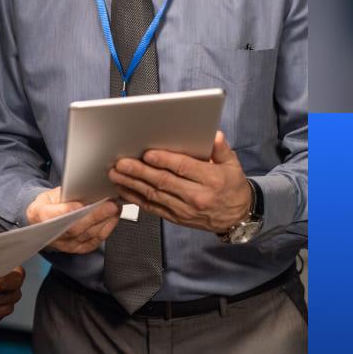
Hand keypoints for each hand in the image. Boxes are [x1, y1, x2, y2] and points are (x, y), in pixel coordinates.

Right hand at [26, 187, 121, 253]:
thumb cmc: (49, 205)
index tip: (83, 204)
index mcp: (40, 216)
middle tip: (111, 205)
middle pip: (76, 228)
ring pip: (89, 235)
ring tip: (116, 207)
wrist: (43, 223)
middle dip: (96, 216)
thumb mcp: (50, 194)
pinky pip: (95, 241)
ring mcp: (67, 244)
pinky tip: (114, 217)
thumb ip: (65, 194)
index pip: (56, 215)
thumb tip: (87, 189)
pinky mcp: (79, 249)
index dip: (70, 211)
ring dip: (106, 221)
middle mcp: (53, 235)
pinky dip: (107, 228)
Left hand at [109, 131, 252, 233]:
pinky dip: (136, 199)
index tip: (147, 153)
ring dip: (132, 184)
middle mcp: (196, 196)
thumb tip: (214, 135)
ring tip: (116, 174)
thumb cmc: (232, 187)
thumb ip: (221, 149)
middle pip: (163, 182)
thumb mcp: (233, 165)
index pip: (183, 168)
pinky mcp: (176, 218)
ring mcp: (184, 210)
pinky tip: (124, 190)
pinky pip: (153, 208)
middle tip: (121, 163)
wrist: (236, 217)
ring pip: (154, 195)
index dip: (164, 160)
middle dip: (140, 171)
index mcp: (211, 179)